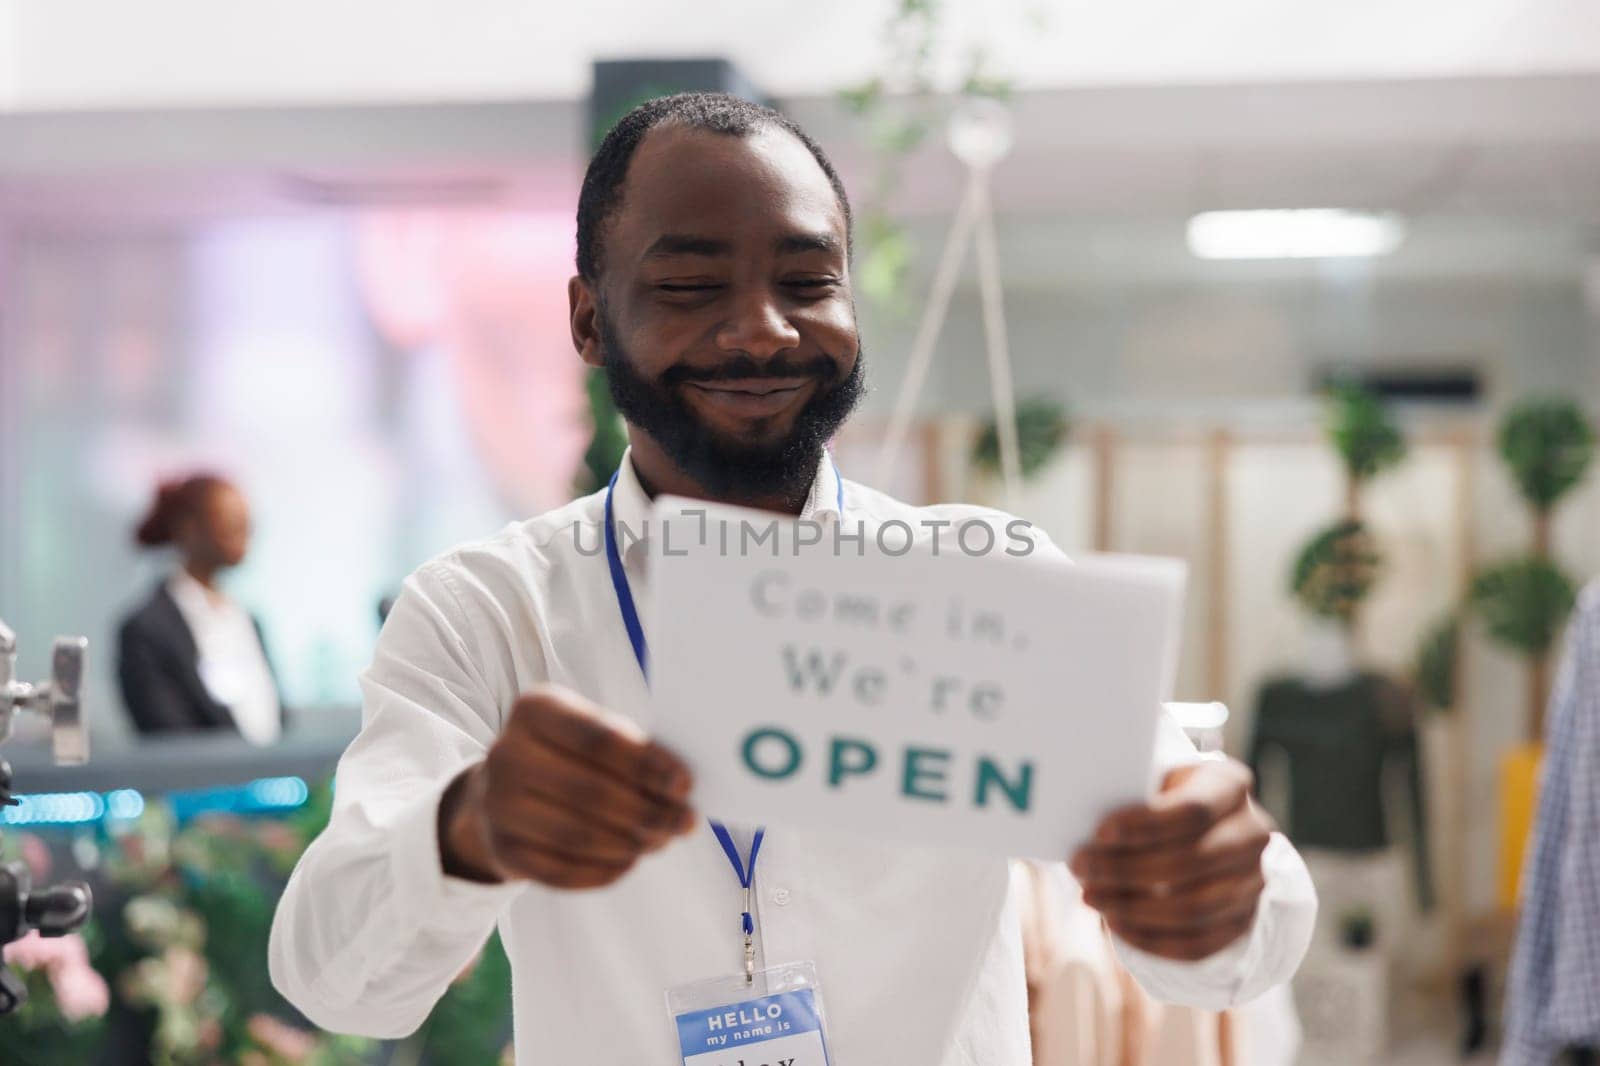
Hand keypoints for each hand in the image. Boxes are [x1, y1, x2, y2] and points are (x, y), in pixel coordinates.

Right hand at [439, 685, 696, 888]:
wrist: (499, 790)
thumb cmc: (565, 755)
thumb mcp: (590, 731)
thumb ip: (630, 750)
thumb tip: (679, 787)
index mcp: (535, 709)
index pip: (598, 739)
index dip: (646, 765)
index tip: (685, 785)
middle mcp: (506, 754)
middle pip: (591, 791)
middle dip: (648, 811)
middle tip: (684, 822)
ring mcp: (497, 806)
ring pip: (578, 835)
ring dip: (631, 844)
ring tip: (661, 840)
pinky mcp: (502, 850)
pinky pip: (563, 871)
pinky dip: (604, 870)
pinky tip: (628, 861)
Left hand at [1070, 758, 1272, 960]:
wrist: (1202, 830)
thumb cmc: (1162, 799)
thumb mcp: (1154, 780)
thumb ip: (1130, 793)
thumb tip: (1081, 821)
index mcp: (1230, 785)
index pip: (1194, 810)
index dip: (1145, 825)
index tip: (1100, 833)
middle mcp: (1252, 832)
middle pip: (1191, 861)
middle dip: (1126, 868)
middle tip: (1081, 867)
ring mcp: (1253, 880)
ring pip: (1194, 907)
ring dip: (1133, 907)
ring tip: (1090, 896)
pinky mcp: (1242, 921)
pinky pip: (1198, 944)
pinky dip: (1151, 939)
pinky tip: (1116, 924)